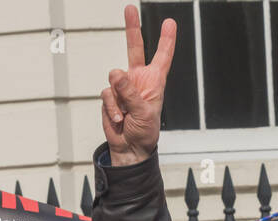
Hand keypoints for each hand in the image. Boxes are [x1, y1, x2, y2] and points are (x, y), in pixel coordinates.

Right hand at [101, 5, 175, 165]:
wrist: (129, 149)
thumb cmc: (144, 132)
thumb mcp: (143, 113)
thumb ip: (130, 93)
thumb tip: (115, 74)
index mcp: (154, 82)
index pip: (162, 57)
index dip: (166, 40)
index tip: (170, 23)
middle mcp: (139, 80)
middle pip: (134, 48)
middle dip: (132, 28)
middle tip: (130, 8)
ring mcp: (123, 87)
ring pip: (114, 79)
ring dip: (119, 99)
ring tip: (125, 115)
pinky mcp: (110, 96)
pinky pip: (107, 95)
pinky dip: (111, 109)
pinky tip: (118, 120)